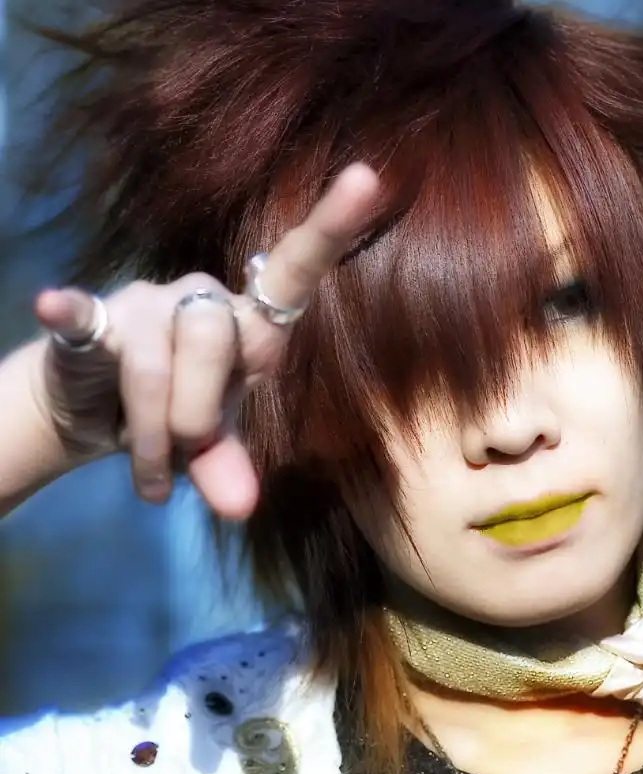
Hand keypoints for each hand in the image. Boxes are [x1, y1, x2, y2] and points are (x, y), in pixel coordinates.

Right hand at [31, 163, 379, 518]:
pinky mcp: (92, 319)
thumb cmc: (174, 416)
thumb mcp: (210, 445)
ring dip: (153, 433)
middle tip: (188, 453)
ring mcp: (145, 302)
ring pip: (156, 358)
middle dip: (200, 414)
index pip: (295, 272)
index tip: (369, 178)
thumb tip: (239, 508)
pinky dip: (72, 312)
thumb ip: (228, 466)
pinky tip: (55, 306)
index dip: (330, 227)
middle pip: (213, 338)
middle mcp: (202, 299)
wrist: (95, 412)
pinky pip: (85, 314)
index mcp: (249, 326)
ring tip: (155, 479)